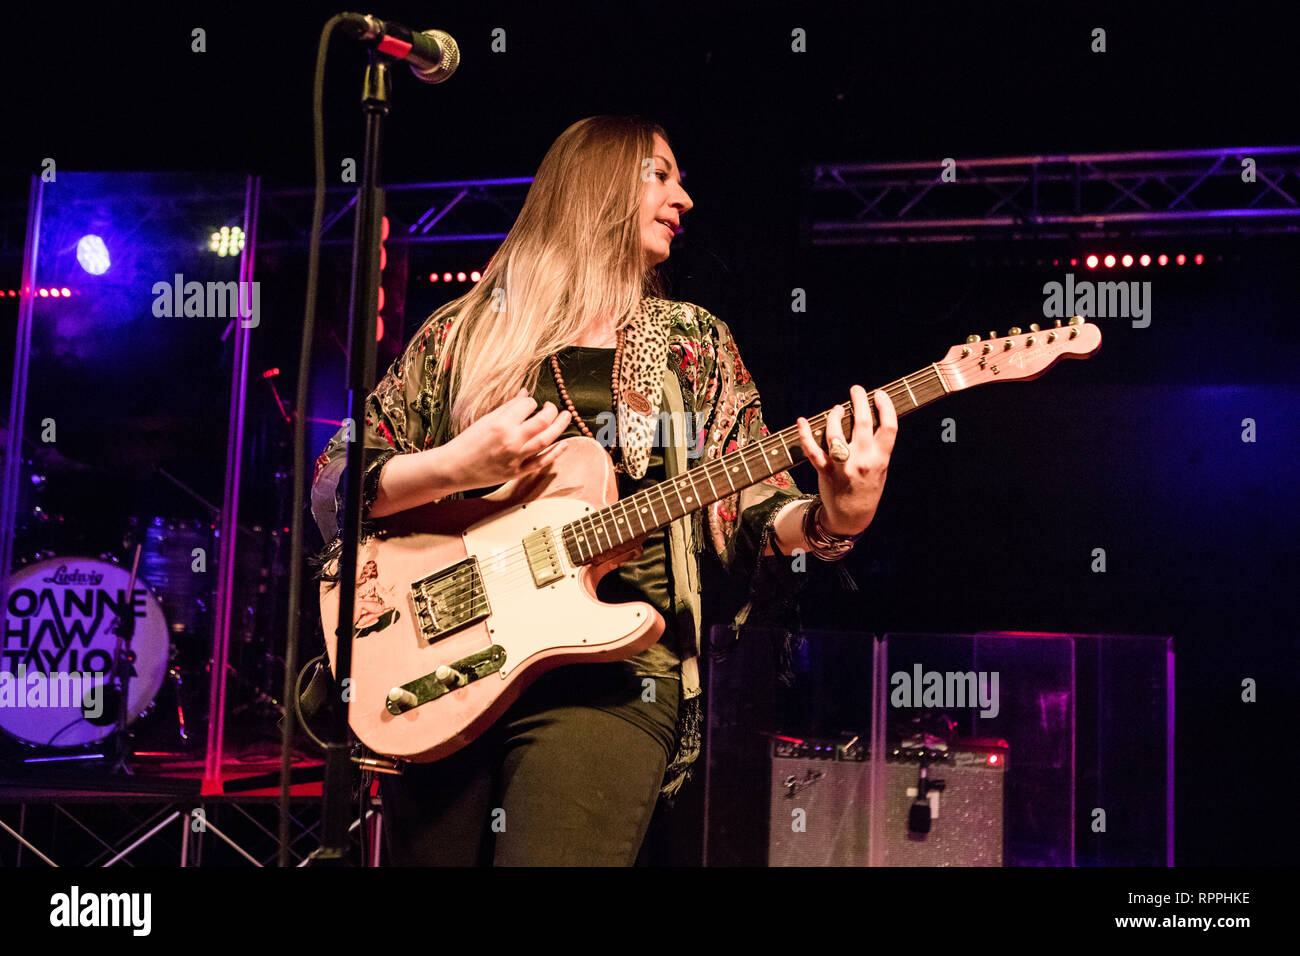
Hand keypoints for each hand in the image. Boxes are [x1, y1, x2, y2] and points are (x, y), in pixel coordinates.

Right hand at [441, 388, 572, 487]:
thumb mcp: (485, 420)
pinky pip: (542, 462)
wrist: (454, 468)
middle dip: (552, 411)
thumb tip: (526, 394)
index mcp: (501, 424)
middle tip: (554, 407)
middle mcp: (511, 440)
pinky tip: (565, 443)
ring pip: (547, 440)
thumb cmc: (467, 442)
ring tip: (567, 416)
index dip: (531, 402)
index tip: (529, 404)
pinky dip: (555, 453)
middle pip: (543, 422)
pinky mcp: (518, 472)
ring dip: (560, 427)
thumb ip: (508, 407)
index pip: (527, 405)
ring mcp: (516, 458)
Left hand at [795, 386, 896, 535]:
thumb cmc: (867, 488)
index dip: (885, 406)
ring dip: (835, 415)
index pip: (889, 427)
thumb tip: (868, 415)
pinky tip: (802, 421)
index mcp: (881, 459)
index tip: (879, 394)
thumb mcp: (881, 468)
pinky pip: (812, 450)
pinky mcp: (825, 471)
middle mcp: (863, 461)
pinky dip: (805, 434)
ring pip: (835, 434)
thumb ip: (877, 446)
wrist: (852, 517)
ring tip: (837, 408)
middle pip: (862, 423)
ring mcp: (843, 466)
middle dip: (859, 401)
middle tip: (856, 390)